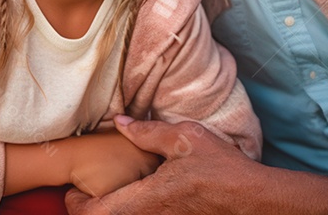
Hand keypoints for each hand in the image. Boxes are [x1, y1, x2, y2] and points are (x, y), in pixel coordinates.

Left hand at [65, 116, 248, 213]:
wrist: (252, 199)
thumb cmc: (221, 168)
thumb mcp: (185, 138)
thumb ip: (148, 132)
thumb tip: (119, 122)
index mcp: (148, 198)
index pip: (96, 214)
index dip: (77, 205)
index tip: (75, 190)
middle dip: (90, 210)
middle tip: (86, 193)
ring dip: (110, 212)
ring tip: (106, 196)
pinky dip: (129, 212)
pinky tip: (135, 199)